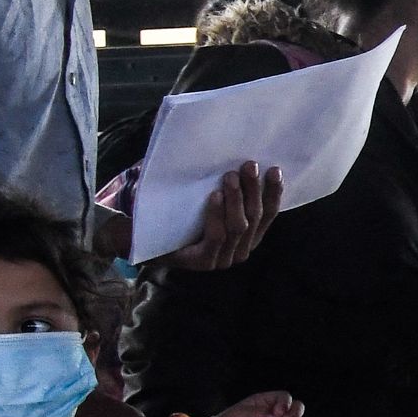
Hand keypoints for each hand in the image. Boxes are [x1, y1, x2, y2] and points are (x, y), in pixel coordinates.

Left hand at [166, 163, 284, 272]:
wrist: (143, 238)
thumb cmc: (176, 215)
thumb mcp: (205, 200)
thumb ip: (224, 187)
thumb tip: (234, 155)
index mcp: (248, 236)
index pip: (267, 214)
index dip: (273, 193)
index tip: (274, 170)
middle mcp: (240, 249)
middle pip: (254, 217)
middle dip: (254, 190)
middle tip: (248, 166)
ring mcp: (223, 258)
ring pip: (238, 227)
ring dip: (236, 199)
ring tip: (230, 176)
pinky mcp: (204, 262)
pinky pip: (216, 236)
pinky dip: (217, 215)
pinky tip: (214, 196)